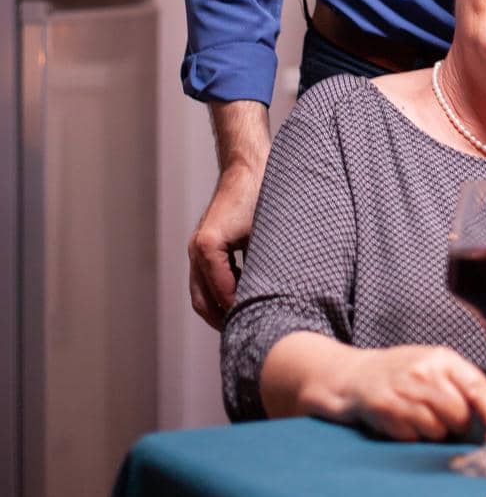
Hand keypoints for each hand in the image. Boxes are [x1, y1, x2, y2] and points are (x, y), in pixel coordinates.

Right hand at [188, 160, 262, 328]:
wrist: (249, 166)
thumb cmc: (261, 193)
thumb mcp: (266, 232)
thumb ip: (265, 264)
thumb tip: (276, 296)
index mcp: (209, 246)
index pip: (222, 293)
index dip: (240, 310)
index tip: (262, 322)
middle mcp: (197, 249)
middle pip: (202, 301)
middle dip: (224, 320)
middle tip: (250, 331)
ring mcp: (197, 248)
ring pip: (201, 293)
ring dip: (221, 309)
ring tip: (246, 321)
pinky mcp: (205, 246)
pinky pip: (206, 279)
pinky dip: (221, 293)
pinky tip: (244, 297)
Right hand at [261, 336, 485, 440]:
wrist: (352, 377)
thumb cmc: (399, 374)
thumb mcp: (433, 367)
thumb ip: (464, 385)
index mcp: (442, 358)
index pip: (478, 386)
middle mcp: (424, 371)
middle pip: (460, 414)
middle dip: (458, 427)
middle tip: (445, 422)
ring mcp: (403, 390)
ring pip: (438, 430)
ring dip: (433, 433)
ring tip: (418, 417)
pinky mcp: (385, 409)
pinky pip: (413, 437)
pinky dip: (411, 436)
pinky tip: (401, 421)